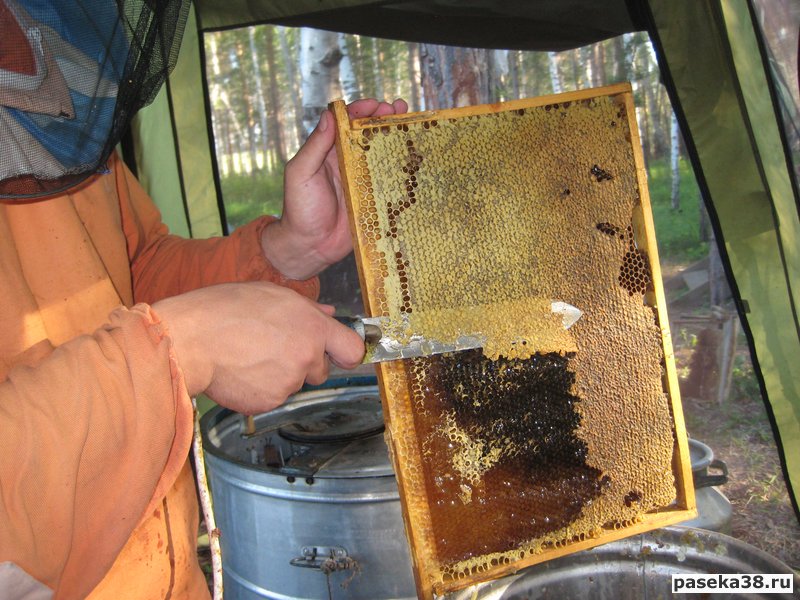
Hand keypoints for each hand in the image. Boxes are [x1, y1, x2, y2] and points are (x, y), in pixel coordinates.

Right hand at [152, 282, 364, 413]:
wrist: (192, 340)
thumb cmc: (225, 310)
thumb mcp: (272, 294)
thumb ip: (307, 309)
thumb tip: (329, 315)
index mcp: (313, 328)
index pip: (352, 350)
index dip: (346, 352)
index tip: (340, 353)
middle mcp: (307, 357)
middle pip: (321, 370)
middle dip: (304, 363)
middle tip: (274, 347)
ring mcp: (289, 383)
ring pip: (294, 383)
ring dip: (280, 375)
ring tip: (250, 355)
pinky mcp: (269, 402)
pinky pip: (272, 397)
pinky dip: (261, 389)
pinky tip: (242, 371)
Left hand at [262, 98, 407, 279]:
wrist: (310, 246)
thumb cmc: (300, 209)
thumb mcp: (300, 173)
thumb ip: (314, 146)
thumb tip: (329, 115)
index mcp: (329, 151)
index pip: (347, 123)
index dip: (362, 110)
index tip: (375, 104)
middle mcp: (347, 161)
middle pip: (369, 133)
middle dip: (384, 118)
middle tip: (398, 109)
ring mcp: (363, 179)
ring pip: (383, 152)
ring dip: (397, 136)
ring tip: (410, 122)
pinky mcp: (374, 198)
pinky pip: (390, 180)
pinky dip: (403, 168)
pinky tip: (415, 157)